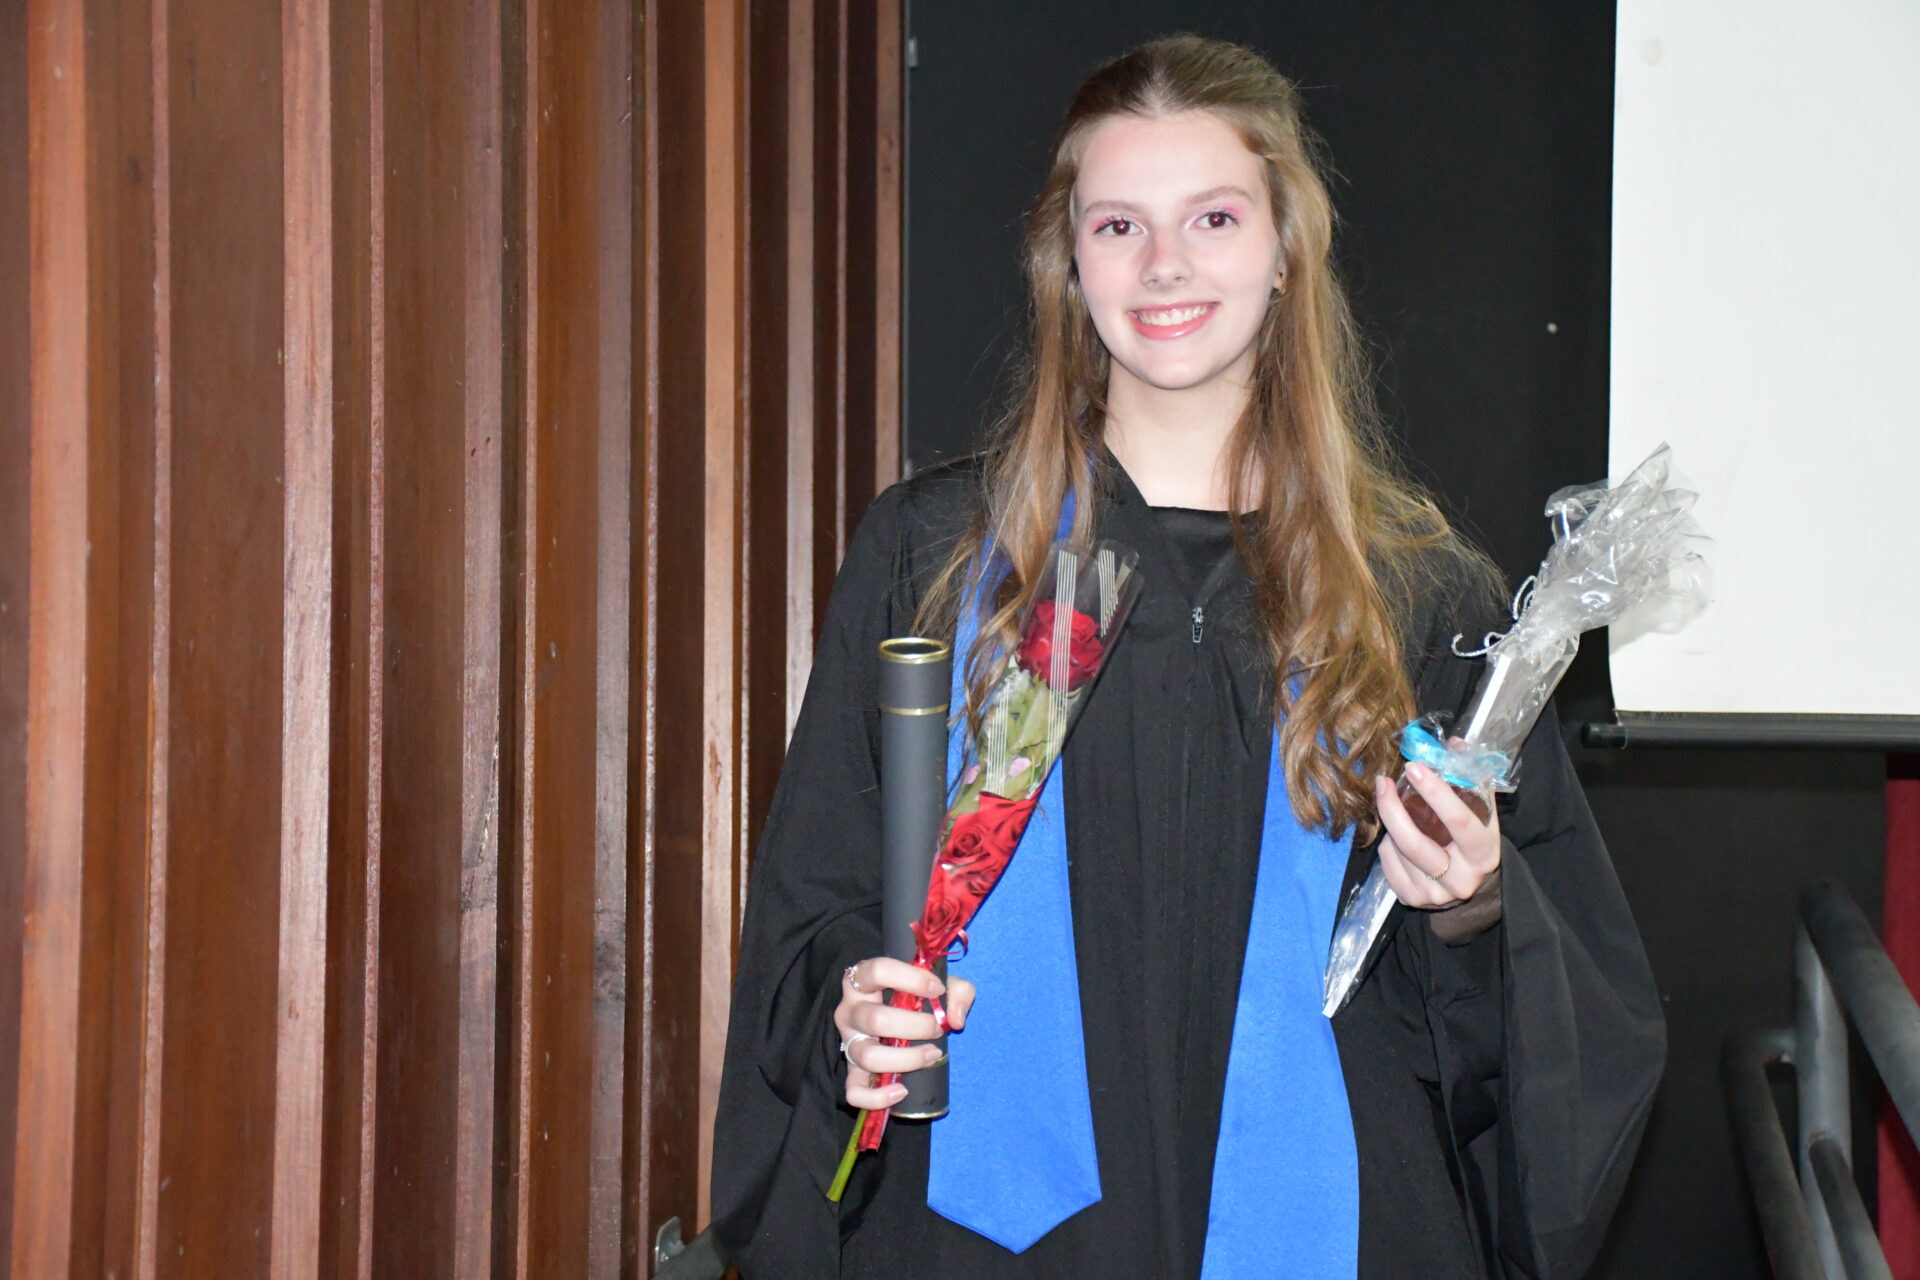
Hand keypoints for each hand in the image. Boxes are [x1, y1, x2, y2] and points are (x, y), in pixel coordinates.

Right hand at [835, 956, 976, 1110]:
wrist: (891, 1015)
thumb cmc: (913, 996)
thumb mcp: (938, 984)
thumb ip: (958, 992)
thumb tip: (955, 1020)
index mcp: (864, 979)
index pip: (878, 970)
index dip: (912, 979)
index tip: (937, 990)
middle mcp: (850, 1009)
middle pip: (876, 1019)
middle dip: (917, 1027)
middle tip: (938, 1028)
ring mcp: (848, 1042)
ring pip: (868, 1055)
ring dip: (906, 1059)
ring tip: (932, 1054)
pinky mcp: (851, 1071)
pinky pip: (853, 1091)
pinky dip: (876, 1097)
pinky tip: (902, 1090)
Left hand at [1373, 761, 1500, 908]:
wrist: (1474, 887)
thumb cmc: (1474, 840)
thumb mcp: (1481, 813)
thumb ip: (1468, 780)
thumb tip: (1452, 744)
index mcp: (1483, 854)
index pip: (1459, 822)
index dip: (1436, 793)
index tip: (1415, 767)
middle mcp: (1460, 879)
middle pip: (1415, 844)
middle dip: (1393, 810)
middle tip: (1383, 782)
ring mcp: (1435, 894)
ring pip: (1398, 851)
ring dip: (1391, 826)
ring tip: (1396, 811)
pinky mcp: (1412, 900)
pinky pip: (1387, 864)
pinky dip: (1387, 846)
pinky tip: (1396, 838)